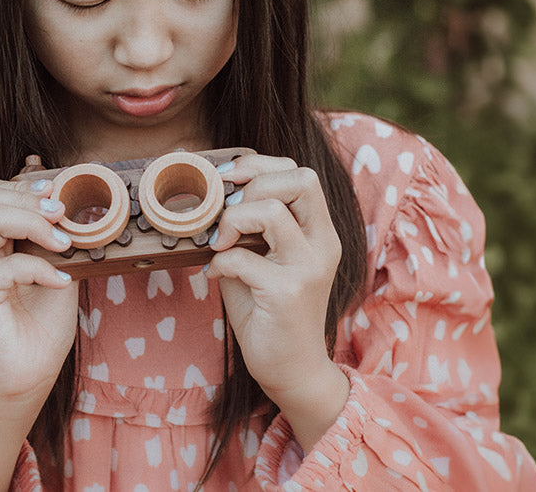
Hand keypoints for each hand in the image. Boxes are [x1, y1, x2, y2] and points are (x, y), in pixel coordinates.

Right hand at [0, 174, 78, 406]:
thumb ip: (56, 239)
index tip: (61, 190)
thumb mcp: (57, 271)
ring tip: (63, 243)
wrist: (24, 380)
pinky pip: (6, 265)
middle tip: (63, 214)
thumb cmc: (39, 329)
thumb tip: (69, 201)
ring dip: (33, 221)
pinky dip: (40, 268)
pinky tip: (60, 282)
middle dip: (29, 195)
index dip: (27, 183)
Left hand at [206, 155, 348, 447]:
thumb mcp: (264, 259)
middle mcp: (322, 245)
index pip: (303, 175)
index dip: (263, 166)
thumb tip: (213, 192)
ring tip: (221, 241)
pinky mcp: (286, 294)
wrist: (291, 370)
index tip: (230, 179)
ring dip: (233, 220)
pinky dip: (220, 261)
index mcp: (320, 233)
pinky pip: (243, 258)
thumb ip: (251, 227)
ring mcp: (308, 269)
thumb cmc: (270, 312)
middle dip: (253, 184)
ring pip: (272, 212)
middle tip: (227, 212)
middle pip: (300, 180)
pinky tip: (216, 275)